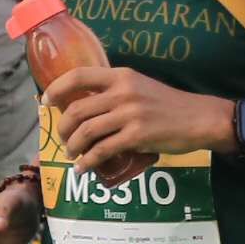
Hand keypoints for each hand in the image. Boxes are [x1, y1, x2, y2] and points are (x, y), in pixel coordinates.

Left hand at [48, 60, 224, 178]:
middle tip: (63, 139)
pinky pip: (102, 150)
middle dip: (62, 128)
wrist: (198, 118)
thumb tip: (86, 105)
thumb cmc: (168, 104)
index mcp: (121, 76)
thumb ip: (115, 91)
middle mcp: (122, 92)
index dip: (56, 88)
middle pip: (77, 110)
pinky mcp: (137, 136)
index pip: (78, 75)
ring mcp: (129, 114)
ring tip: (71, 155)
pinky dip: (87, 162)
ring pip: (85, 131)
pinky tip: (83, 168)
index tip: (46, 102)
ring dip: (72, 147)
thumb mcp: (140, 86)